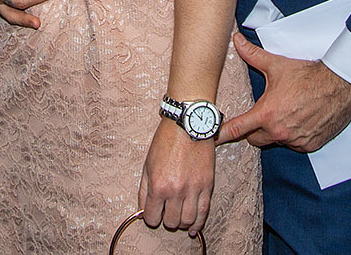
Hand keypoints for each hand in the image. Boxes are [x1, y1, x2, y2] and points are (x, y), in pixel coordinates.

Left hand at [139, 119, 215, 235]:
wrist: (188, 123)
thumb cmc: (166, 141)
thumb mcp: (147, 163)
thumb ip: (144, 189)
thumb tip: (143, 209)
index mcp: (158, 185)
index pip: (152, 217)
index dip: (151, 218)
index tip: (153, 214)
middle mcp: (176, 190)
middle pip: (171, 221)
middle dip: (167, 219)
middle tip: (166, 212)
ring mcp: (193, 189)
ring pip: (187, 220)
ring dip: (182, 223)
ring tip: (179, 217)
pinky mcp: (207, 185)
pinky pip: (204, 212)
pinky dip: (198, 224)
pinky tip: (194, 228)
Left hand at [217, 35, 350, 151]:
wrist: (339, 86)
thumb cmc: (308, 76)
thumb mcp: (276, 65)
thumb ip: (252, 55)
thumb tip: (237, 41)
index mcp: (267, 113)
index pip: (238, 129)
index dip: (223, 134)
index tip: (212, 138)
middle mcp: (280, 131)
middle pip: (254, 139)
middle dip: (252, 130)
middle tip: (257, 116)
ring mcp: (296, 141)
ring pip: (275, 141)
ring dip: (274, 131)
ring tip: (284, 112)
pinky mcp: (310, 145)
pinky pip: (294, 145)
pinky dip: (292, 135)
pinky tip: (298, 119)